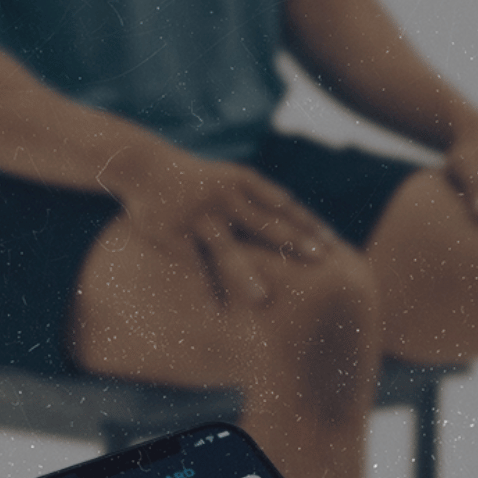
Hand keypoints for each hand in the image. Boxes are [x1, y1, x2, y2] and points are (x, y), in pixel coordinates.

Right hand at [102, 139, 337, 307]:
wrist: (143, 165)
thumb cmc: (195, 179)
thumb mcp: (230, 179)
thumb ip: (258, 197)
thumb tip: (295, 215)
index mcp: (243, 183)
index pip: (284, 206)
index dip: (308, 224)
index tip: (333, 244)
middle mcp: (225, 198)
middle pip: (266, 224)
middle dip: (293, 242)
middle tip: (320, 261)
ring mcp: (199, 216)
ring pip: (227, 249)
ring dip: (245, 275)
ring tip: (262, 300)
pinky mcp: (174, 232)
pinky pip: (193, 265)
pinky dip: (205, 288)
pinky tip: (218, 312)